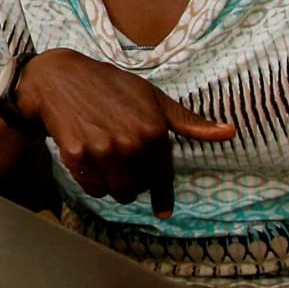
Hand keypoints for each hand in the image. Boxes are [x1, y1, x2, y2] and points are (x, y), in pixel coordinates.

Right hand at [16, 49, 235, 216]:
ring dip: (112, 185)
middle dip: (131, 182)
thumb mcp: (153, 97)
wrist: (58, 77)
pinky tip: (88, 161)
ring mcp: (103, 150)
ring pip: (116, 192)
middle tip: (120, 164)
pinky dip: (92, 181)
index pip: (163, 176)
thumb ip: (188, 121)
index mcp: (154, 130)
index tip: (163, 211)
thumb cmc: (109, 85)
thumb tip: (230, 132)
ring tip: (105, 164)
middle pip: (137, 188)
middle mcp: (131, 143)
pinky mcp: (77, 155)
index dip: (163, 196)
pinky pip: (92, 187)